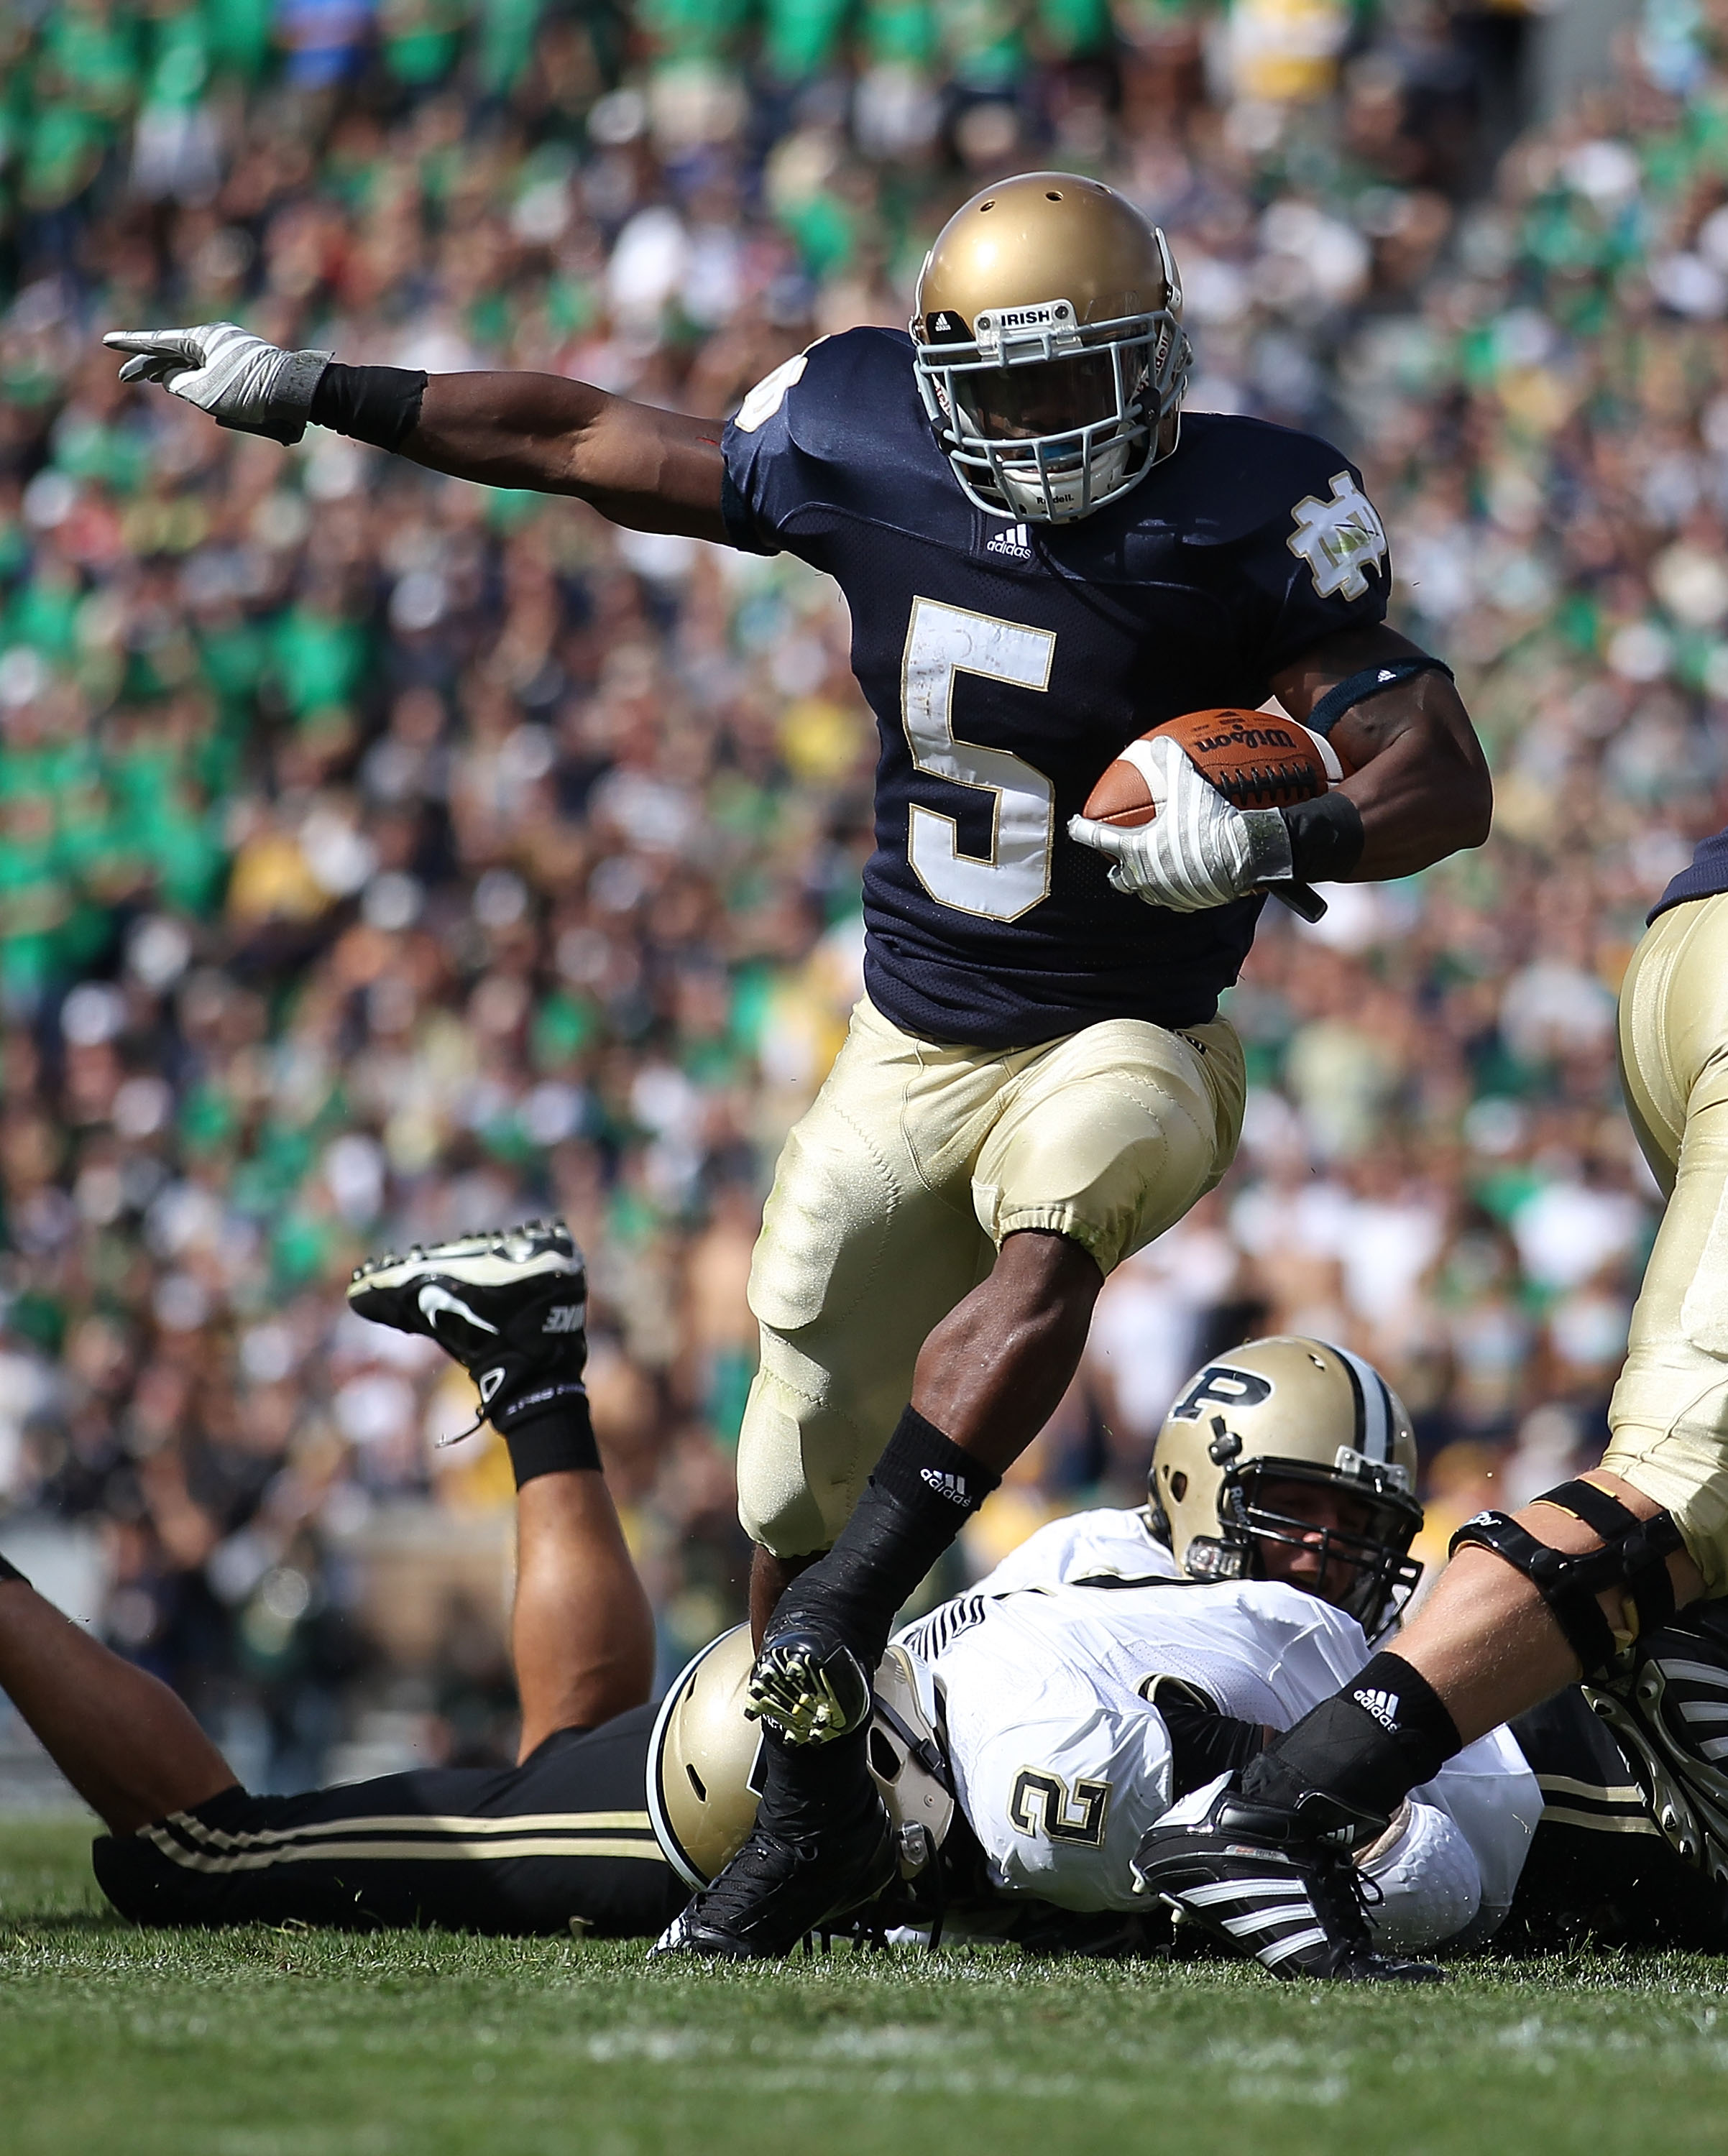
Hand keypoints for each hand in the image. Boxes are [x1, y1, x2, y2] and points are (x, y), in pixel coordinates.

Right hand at [103, 323, 331, 444]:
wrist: (296, 392)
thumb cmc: (250, 391)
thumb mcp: (205, 392)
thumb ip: (180, 384)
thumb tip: (171, 380)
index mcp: (203, 338)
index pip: (158, 341)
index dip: (131, 345)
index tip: (107, 342)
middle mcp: (215, 339)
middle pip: (173, 351)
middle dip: (148, 364)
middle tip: (125, 378)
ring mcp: (230, 351)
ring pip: (192, 361)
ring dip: (170, 372)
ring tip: (147, 379)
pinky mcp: (243, 365)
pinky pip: (209, 369)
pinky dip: (192, 377)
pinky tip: (183, 384)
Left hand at [1068, 734, 1264, 911]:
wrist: (1244, 857)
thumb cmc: (1209, 823)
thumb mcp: (1189, 785)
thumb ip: (1171, 761)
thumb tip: (1159, 741)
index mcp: (1136, 850)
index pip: (1099, 838)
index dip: (1083, 830)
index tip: (1074, 827)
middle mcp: (1145, 877)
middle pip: (1119, 879)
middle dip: (1115, 870)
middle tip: (1116, 862)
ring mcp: (1166, 895)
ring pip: (1146, 892)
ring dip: (1144, 883)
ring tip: (1150, 873)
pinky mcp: (1188, 904)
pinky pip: (1174, 900)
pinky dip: (1174, 891)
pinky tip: (1184, 881)